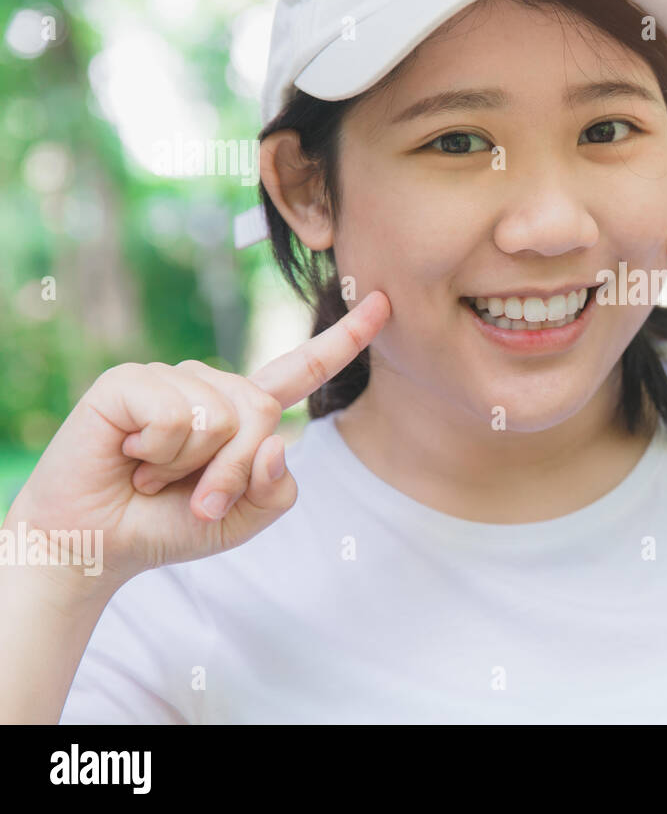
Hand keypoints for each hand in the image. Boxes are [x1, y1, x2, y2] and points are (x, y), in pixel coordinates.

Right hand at [7, 291, 390, 591]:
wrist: (97, 546)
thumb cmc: (169, 526)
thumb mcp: (244, 519)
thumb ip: (277, 488)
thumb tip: (275, 439)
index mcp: (244, 413)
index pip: (302, 371)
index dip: (345, 340)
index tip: (386, 303)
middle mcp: (211, 388)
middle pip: (264, 411)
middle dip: (233, 471)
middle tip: (195, 499)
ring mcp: (170, 378)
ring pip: (222, 416)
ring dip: (192, 467)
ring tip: (153, 476)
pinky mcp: (128, 381)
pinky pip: (176, 415)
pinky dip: (157, 452)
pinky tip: (129, 456)